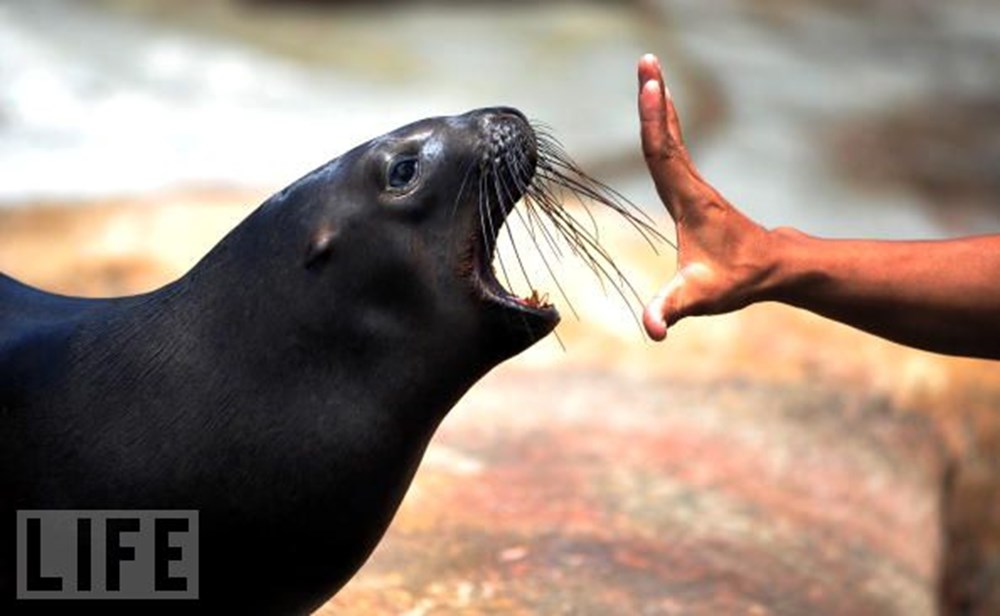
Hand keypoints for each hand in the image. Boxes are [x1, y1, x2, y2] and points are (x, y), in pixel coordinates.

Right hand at [638, 54, 775, 340]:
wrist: (770, 268)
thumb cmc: (734, 280)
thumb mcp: (700, 297)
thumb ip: (672, 310)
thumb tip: (652, 331)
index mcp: (688, 200)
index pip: (664, 153)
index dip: (653, 121)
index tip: (650, 85)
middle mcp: (691, 184)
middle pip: (666, 132)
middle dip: (655, 96)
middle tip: (646, 59)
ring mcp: (693, 183)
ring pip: (671, 135)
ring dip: (658, 102)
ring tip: (648, 71)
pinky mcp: (693, 188)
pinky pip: (673, 146)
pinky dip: (663, 122)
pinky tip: (660, 108)